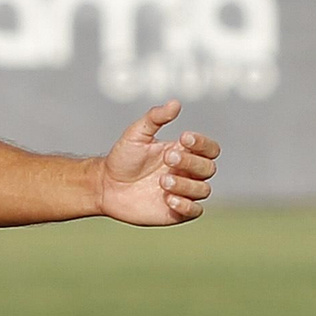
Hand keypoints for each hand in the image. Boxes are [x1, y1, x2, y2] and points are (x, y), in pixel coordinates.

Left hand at [96, 100, 218, 226]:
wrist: (105, 186)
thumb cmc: (122, 158)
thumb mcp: (136, 134)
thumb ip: (155, 118)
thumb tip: (176, 103)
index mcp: (183, 152)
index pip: (210, 149)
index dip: (203, 144)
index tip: (183, 138)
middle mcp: (187, 173)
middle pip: (208, 168)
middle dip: (190, 163)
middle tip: (167, 159)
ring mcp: (183, 192)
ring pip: (203, 190)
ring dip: (186, 184)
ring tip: (161, 182)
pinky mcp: (176, 212)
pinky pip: (195, 211)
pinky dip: (187, 205)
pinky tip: (169, 199)